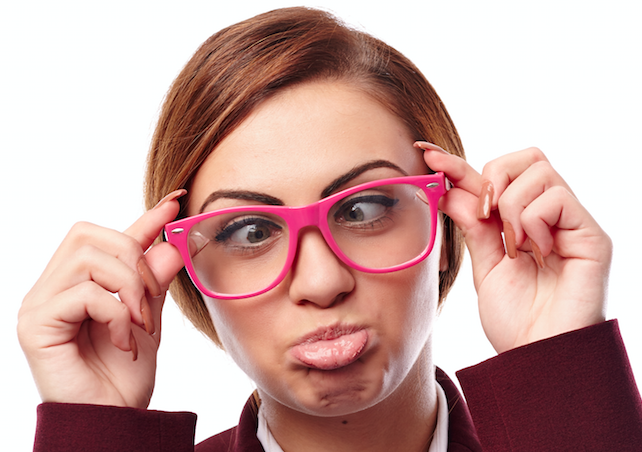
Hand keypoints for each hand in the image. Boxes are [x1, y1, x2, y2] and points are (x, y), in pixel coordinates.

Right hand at [18, 190, 185, 407]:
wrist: (112, 419)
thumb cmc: (124, 375)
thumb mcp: (148, 318)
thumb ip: (153, 280)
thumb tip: (170, 241)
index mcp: (78, 282)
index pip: (109, 237)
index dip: (144, 218)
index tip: (176, 201)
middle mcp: (52, 286)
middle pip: (91, 234)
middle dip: (133, 259)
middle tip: (149, 301)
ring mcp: (39, 303)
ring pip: (89, 259)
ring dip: (128, 288)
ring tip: (138, 324)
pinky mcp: (35, 324)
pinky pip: (85, 294)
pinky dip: (116, 314)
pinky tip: (123, 341)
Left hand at [417, 143, 610, 352]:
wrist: (538, 356)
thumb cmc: (515, 318)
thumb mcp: (483, 264)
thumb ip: (472, 225)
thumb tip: (449, 186)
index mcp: (525, 221)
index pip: (496, 175)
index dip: (461, 164)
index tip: (428, 155)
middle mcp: (552, 215)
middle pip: (526, 157)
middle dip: (493, 179)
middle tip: (484, 216)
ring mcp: (573, 223)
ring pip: (539, 171)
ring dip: (512, 207)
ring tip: (514, 246)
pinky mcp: (592, 235)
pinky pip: (556, 198)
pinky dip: (534, 220)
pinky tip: (534, 251)